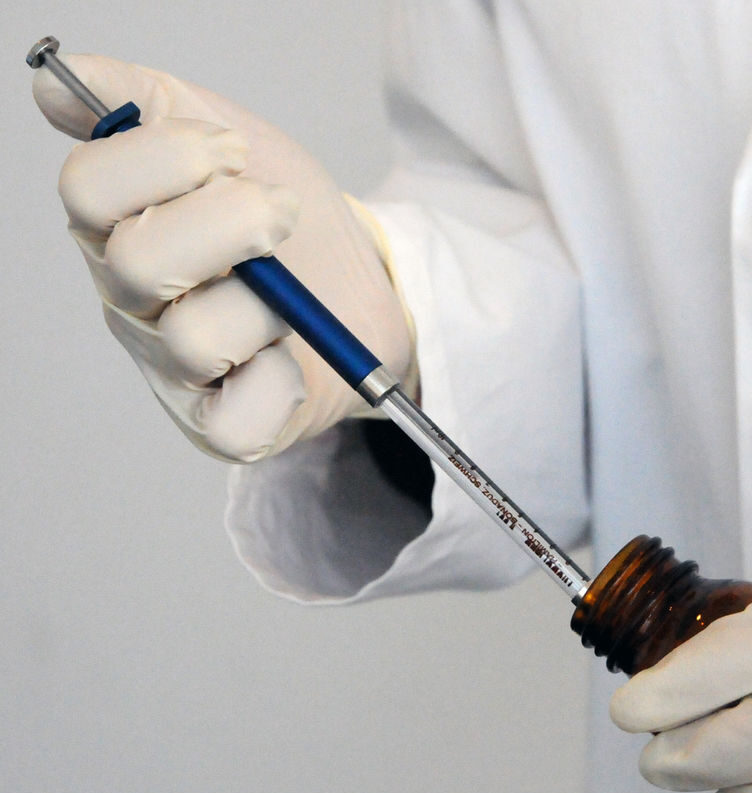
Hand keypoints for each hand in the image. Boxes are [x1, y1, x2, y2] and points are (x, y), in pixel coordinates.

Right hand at [34, 54, 411, 460]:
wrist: (363, 289)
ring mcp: (175, 370)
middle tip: (282, 214)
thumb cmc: (289, 223)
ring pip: (196, 337)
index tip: (235, 153)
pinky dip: (277, 384)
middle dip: (232, 223)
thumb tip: (64, 84)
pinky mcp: (223, 425)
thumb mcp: (231, 139)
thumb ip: (149, 104)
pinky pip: (235, 419)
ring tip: (291, 298)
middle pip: (137, 262)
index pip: (89, 188)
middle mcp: (133, 303)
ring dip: (268, 304)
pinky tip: (289, 357)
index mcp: (120, 228)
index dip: (168, 156)